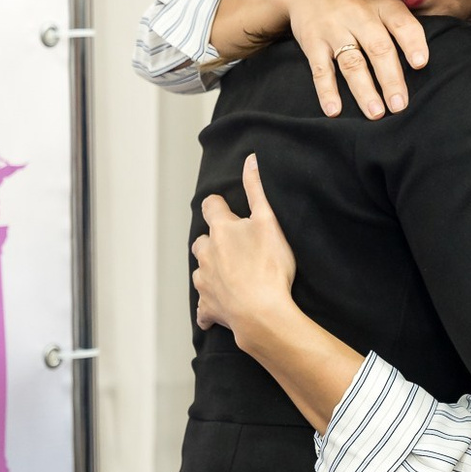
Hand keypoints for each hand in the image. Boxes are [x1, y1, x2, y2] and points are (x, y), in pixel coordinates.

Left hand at [191, 154, 297, 339]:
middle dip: (213, 241)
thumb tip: (250, 159)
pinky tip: (219, 309)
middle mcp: (206, 254)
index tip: (227, 209)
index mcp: (221, 231)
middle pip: (202, 241)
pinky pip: (204, 307)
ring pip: (201, 271)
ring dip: (211, 271)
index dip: (218, 206)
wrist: (262, 312)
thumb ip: (257, 189)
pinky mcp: (208, 306)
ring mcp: (205, 281)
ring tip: (231, 276)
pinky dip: (209, 307)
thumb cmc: (269, 267)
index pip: (211, 206)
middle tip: (234, 247)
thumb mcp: (269, 221)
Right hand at [279, 0, 428, 119]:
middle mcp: (359, 15)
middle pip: (378, 48)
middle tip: (400, 105)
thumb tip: (427, 59)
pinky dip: (327, 91)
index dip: (412, 43)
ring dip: (364, 90)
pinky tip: (334, 110)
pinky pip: (320, 69)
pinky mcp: (313, 42)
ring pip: (352, 62)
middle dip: (390, 79)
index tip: (420, 63)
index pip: (402, 23)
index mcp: (382, 4)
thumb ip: (400, 21)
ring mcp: (334, 29)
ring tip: (376, 113)